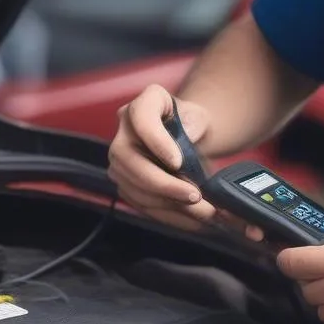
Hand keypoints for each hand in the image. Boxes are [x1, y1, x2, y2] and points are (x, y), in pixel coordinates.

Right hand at [107, 84, 262, 240]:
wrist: (188, 139)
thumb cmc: (193, 123)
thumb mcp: (201, 116)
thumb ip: (195, 122)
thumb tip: (188, 137)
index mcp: (144, 104)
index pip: (141, 118)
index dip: (156, 141)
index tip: (179, 162)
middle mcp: (124, 131)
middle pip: (130, 160)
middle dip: (163, 184)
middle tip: (195, 196)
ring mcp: (121, 161)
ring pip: (134, 188)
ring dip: (169, 205)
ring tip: (202, 212)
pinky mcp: (126, 184)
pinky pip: (142, 205)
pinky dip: (168, 215)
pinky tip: (192, 220)